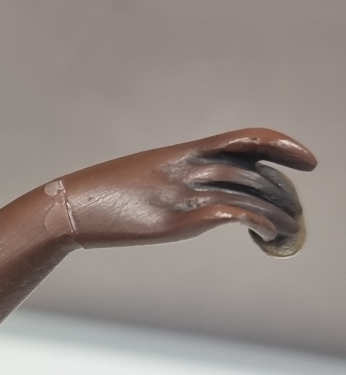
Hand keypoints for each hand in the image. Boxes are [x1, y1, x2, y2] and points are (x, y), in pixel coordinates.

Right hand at [59, 128, 316, 255]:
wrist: (67, 206)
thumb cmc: (99, 196)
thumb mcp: (142, 180)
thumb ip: (172, 183)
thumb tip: (190, 199)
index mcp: (179, 153)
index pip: (244, 139)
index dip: (281, 145)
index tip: (306, 160)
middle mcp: (185, 168)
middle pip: (253, 171)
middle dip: (283, 190)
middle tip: (294, 210)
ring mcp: (179, 193)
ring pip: (248, 193)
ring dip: (278, 212)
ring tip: (289, 229)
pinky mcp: (173, 220)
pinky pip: (229, 214)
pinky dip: (257, 222)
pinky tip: (267, 235)